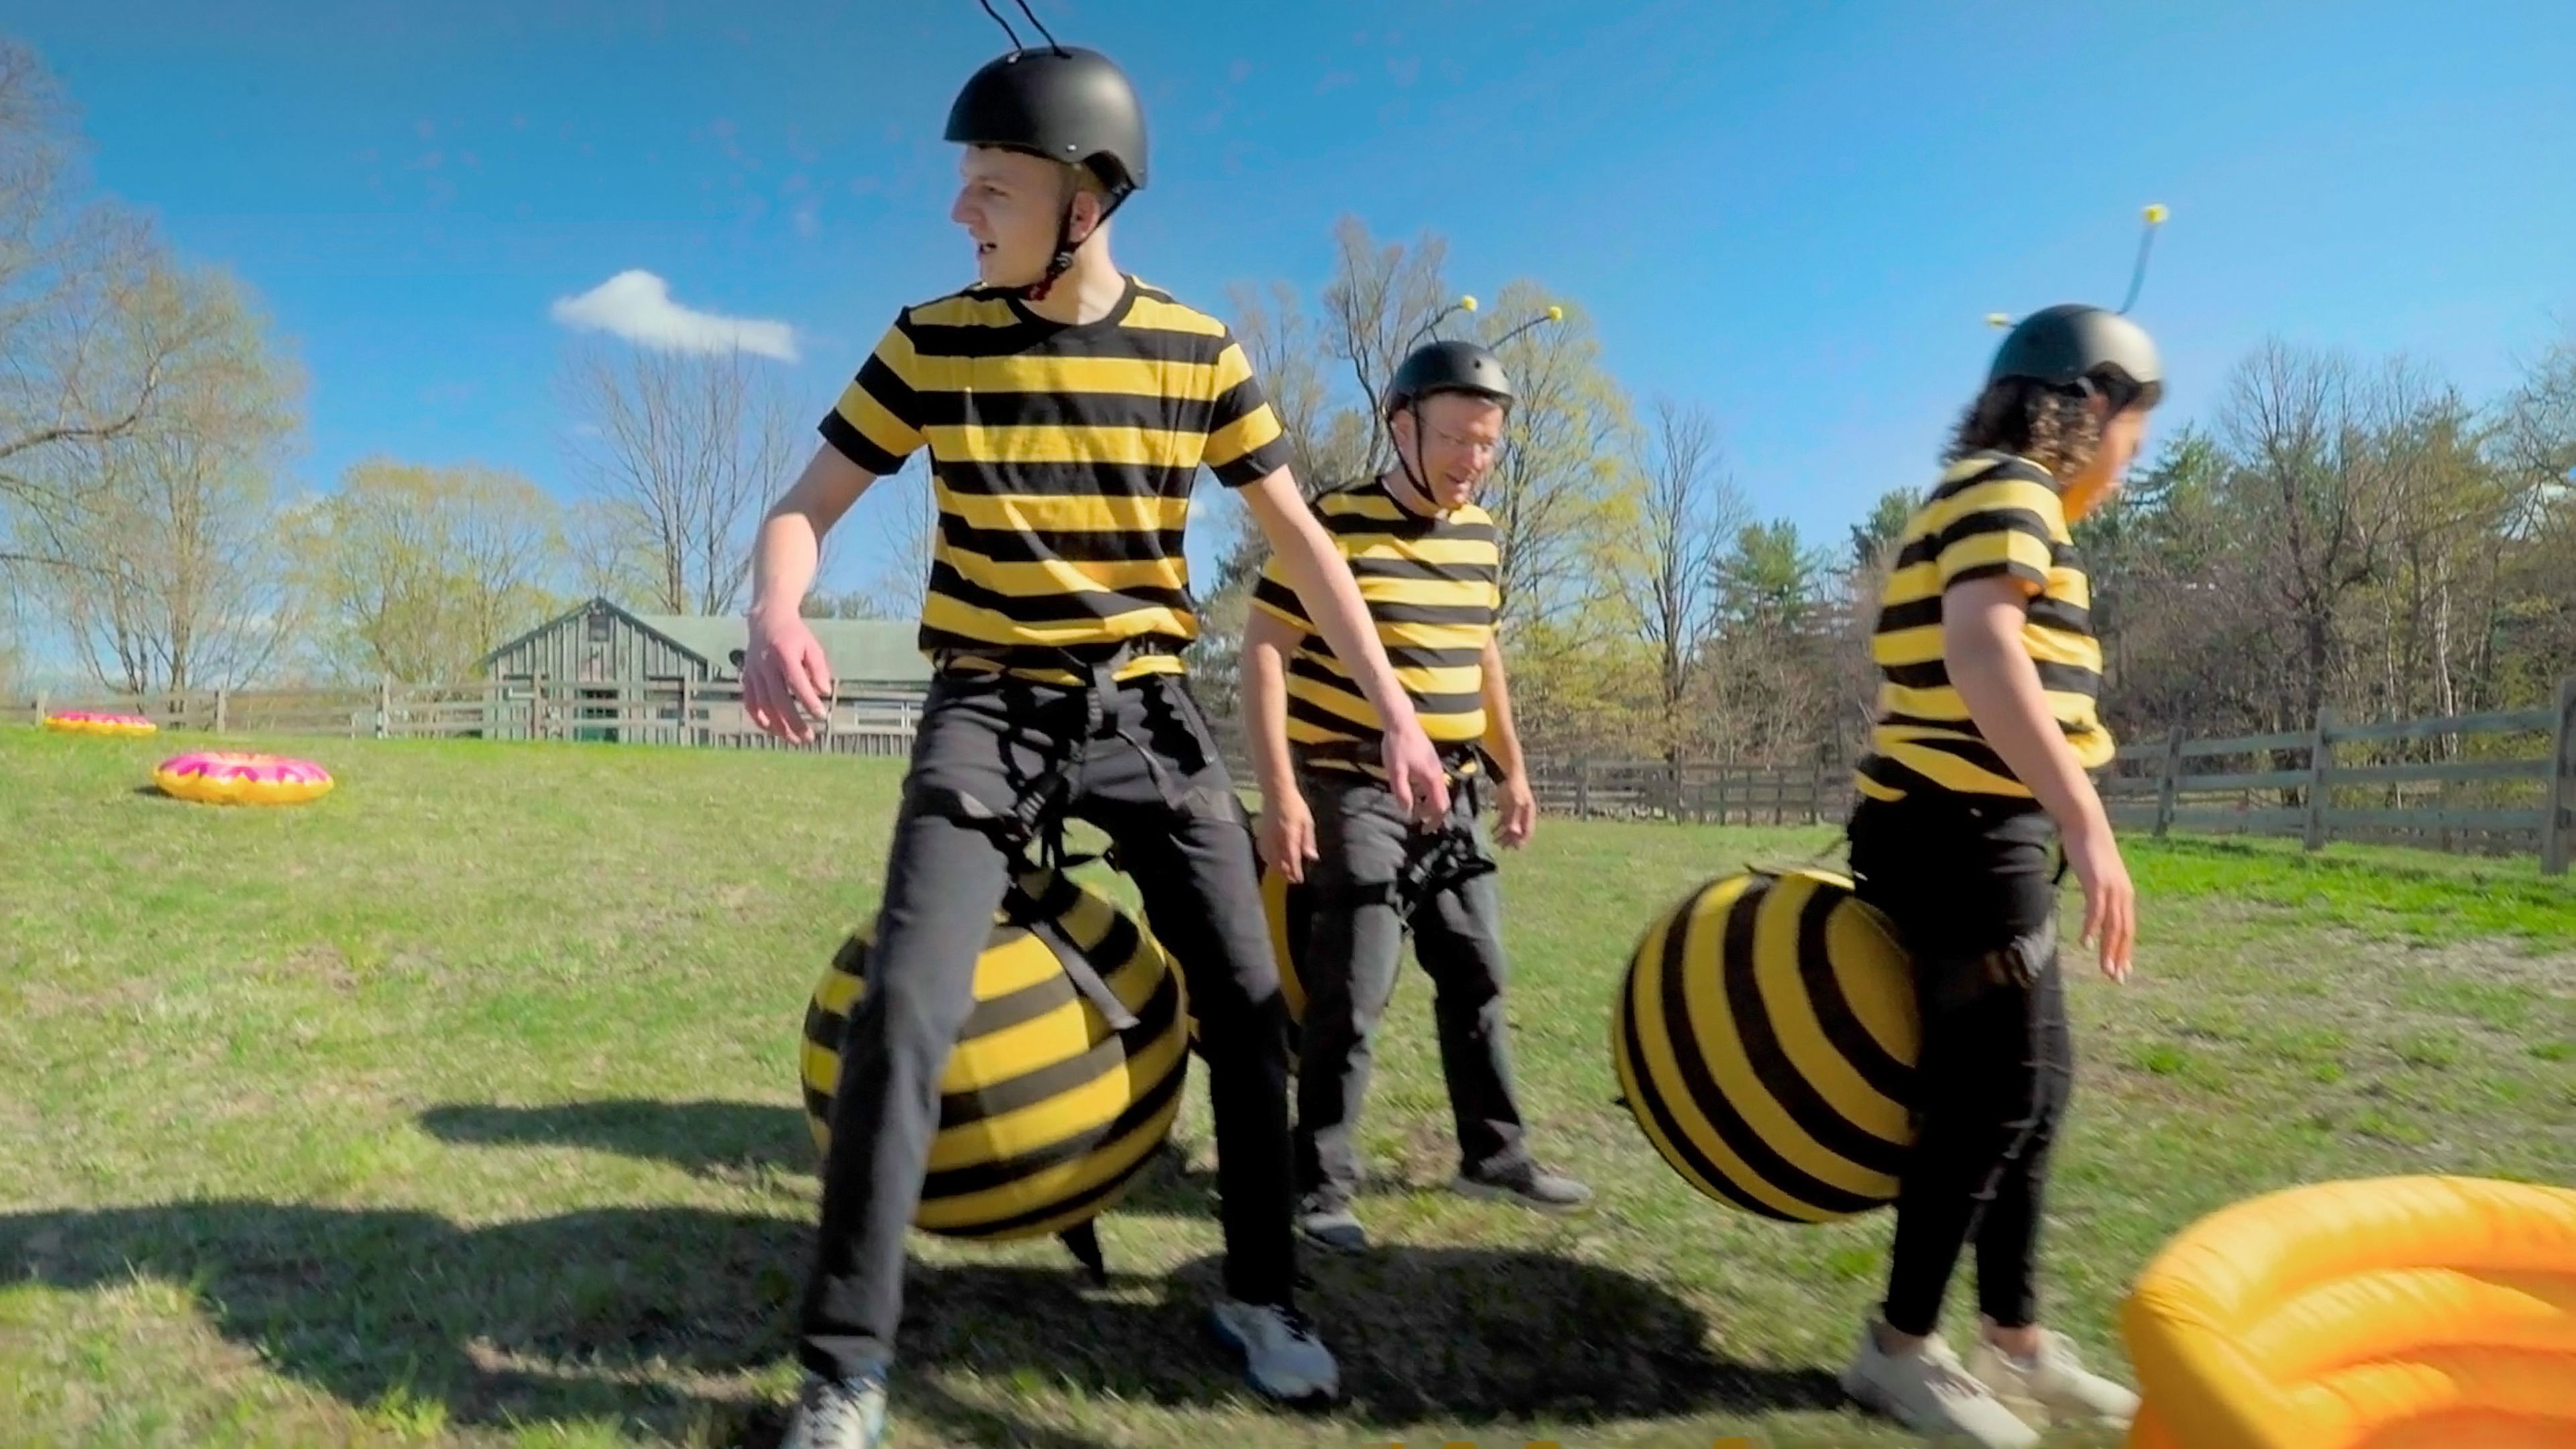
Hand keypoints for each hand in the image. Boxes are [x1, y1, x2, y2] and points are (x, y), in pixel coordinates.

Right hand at [741, 607, 834, 743]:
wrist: (766, 620)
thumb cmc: (794, 636)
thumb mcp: (812, 646)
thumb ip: (818, 669)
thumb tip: (824, 693)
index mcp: (784, 653)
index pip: (796, 681)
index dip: (808, 701)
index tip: (822, 716)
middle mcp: (765, 664)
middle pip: (778, 699)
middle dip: (794, 721)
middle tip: (809, 738)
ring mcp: (753, 672)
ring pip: (763, 705)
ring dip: (779, 726)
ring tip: (795, 740)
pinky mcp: (746, 678)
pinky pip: (750, 703)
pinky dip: (760, 719)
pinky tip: (773, 730)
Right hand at [1258, 791, 1317, 883]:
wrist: (1276, 792)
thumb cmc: (1295, 805)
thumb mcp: (1307, 821)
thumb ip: (1308, 841)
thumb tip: (1312, 857)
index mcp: (1289, 834)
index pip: (1292, 858)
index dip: (1295, 871)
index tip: (1298, 880)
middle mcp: (1276, 838)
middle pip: (1279, 862)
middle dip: (1286, 873)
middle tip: (1293, 879)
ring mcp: (1266, 836)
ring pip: (1270, 858)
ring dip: (1277, 868)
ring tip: (1284, 873)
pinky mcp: (1261, 834)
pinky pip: (1263, 851)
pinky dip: (1268, 859)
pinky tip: (1272, 861)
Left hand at [1378, 719, 1451, 827]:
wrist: (1401, 722)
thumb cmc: (1397, 747)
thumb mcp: (1396, 772)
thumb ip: (1403, 793)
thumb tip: (1408, 812)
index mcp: (1431, 778)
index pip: (1439, 806)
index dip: (1434, 821)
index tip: (1424, 830)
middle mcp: (1438, 774)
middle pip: (1442, 801)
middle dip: (1433, 815)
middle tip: (1420, 824)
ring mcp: (1436, 766)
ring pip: (1438, 792)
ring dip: (1429, 803)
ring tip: (1415, 809)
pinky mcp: (1431, 761)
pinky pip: (1434, 783)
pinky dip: (1427, 793)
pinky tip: (1414, 792)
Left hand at [1495, 772, 1535, 848]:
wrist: (1509, 774)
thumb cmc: (1515, 787)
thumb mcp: (1515, 803)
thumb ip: (1514, 818)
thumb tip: (1514, 832)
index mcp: (1529, 813)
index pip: (1528, 830)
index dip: (1523, 840)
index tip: (1516, 849)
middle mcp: (1523, 814)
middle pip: (1518, 831)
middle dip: (1511, 840)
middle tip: (1503, 847)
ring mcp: (1514, 812)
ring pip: (1510, 827)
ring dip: (1504, 835)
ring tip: (1496, 842)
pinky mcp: (1506, 808)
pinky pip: (1503, 821)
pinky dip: (1498, 827)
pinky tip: (1493, 832)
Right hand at [2062, 820, 2135, 982]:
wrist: (2087, 824)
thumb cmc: (2090, 848)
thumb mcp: (2099, 874)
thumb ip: (2101, 890)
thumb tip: (2098, 903)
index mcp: (2124, 894)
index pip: (2128, 929)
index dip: (2125, 951)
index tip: (2122, 970)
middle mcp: (2122, 894)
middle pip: (2124, 932)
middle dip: (2119, 957)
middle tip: (2116, 979)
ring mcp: (2111, 889)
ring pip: (2113, 927)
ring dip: (2108, 950)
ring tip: (2105, 970)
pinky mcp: (2097, 884)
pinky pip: (2096, 912)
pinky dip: (2092, 929)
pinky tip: (2085, 943)